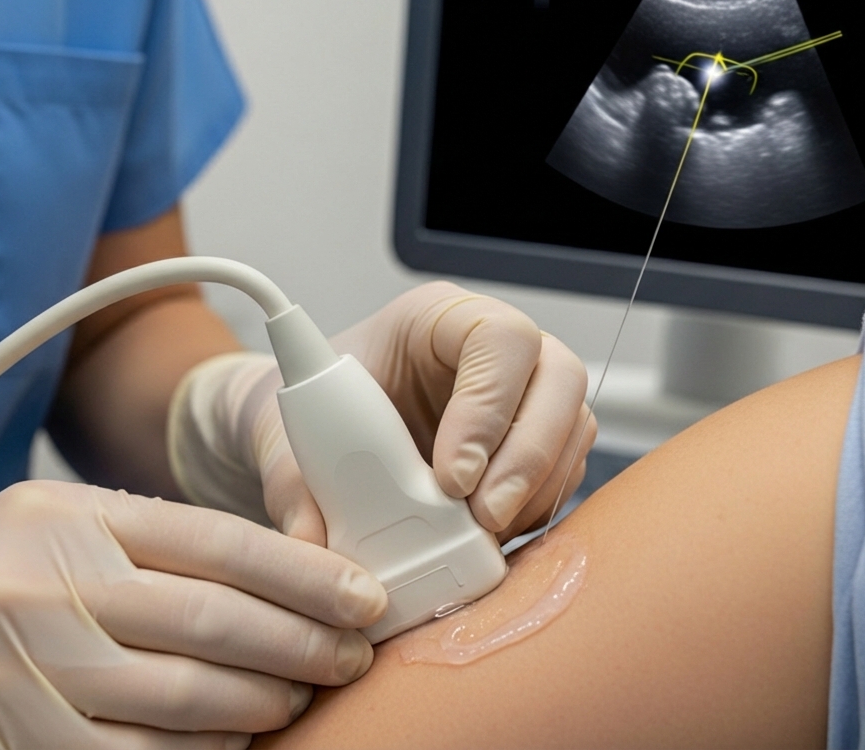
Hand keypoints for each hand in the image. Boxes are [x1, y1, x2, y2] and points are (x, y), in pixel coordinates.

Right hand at [0, 481, 386, 748]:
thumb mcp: (56, 520)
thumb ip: (151, 538)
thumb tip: (273, 576)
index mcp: (74, 515)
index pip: (218, 542)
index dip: (305, 573)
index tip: (363, 596)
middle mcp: (52, 584)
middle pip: (211, 621)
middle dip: (301, 644)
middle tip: (350, 655)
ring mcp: (28, 666)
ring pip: (181, 698)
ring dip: (260, 706)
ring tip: (300, 699)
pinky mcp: (13, 735)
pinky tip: (236, 746)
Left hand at [170, 283, 594, 545]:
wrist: (317, 439)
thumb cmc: (310, 413)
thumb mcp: (291, 442)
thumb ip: (301, 488)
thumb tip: (315, 546)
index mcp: (438, 319)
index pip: (498, 340)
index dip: (487, 408)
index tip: (450, 478)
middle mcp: (495, 350)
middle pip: (560, 380)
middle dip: (527, 459)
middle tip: (482, 519)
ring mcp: (524, 394)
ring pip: (573, 428)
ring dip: (535, 491)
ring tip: (480, 537)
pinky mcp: (532, 444)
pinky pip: (562, 473)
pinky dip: (534, 512)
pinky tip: (488, 539)